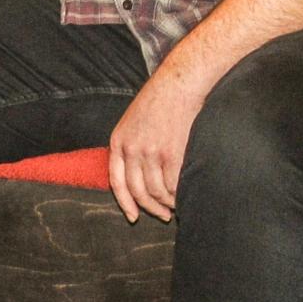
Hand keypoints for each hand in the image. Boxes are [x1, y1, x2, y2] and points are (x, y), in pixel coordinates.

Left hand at [105, 70, 207, 223]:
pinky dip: (179, 195)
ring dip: (167, 203)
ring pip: (157, 191)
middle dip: (151, 208)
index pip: (117, 182)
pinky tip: (185, 196)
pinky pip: (174, 185)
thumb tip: (137, 173)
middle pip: (138, 191)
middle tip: (163, 215)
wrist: (178, 84)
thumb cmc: (158, 101)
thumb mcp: (132, 122)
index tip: (134, 217)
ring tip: (176, 206)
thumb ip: (130, 146)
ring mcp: (151, 153)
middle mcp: (132, 150)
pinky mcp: (172, 154)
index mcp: (118, 142)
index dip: (125, 203)